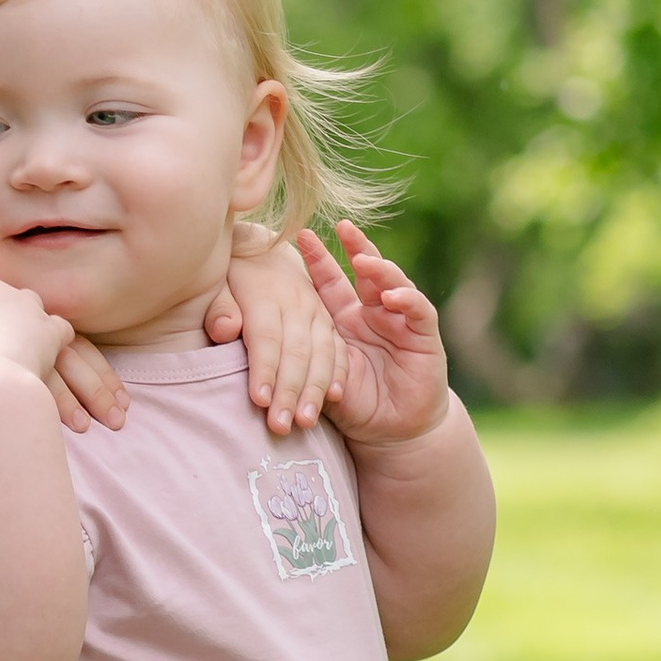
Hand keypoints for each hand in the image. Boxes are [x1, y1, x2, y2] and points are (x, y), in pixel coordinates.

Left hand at [207, 233, 345, 435]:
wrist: (260, 249)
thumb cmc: (229, 276)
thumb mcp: (216, 282)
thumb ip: (219, 307)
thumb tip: (225, 330)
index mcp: (265, 292)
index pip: (266, 337)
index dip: (264, 370)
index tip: (259, 402)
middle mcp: (296, 301)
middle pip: (296, 351)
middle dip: (289, 392)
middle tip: (279, 427)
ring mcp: (317, 310)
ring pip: (322, 352)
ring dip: (315, 390)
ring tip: (304, 423)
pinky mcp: (330, 319)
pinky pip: (340, 348)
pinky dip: (338, 374)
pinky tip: (334, 399)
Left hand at [295, 225, 452, 445]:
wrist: (390, 434)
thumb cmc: (351, 402)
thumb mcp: (318, 371)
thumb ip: (295, 350)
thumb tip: (236, 331)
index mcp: (346, 317)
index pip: (331, 280)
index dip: (318, 259)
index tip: (299, 235)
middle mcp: (376, 312)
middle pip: (367, 271)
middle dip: (356, 247)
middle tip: (342, 226)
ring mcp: (401, 321)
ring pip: (394, 283)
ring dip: (380, 270)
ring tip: (363, 260)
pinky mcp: (424, 337)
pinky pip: (417, 311)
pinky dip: (406, 301)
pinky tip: (391, 297)